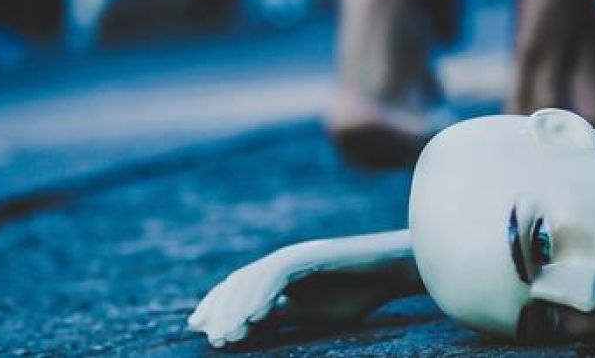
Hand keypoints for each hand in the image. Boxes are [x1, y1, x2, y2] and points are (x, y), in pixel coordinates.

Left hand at [187, 242, 409, 347]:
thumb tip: (244, 329)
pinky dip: (262, 295)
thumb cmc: (356, 294)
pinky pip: (277, 275)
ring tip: (227, 335)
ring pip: (253, 278)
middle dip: (221, 311)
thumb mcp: (309, 314)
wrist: (391, 274)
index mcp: (279, 274)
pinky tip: (252, 318)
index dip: (218, 308)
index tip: (203, 332)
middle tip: (212, 340)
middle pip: (239, 282)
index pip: (240, 288)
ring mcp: (295, 255)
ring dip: (237, 308)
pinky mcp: (309, 255)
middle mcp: (282, 261)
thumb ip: (278, 316)